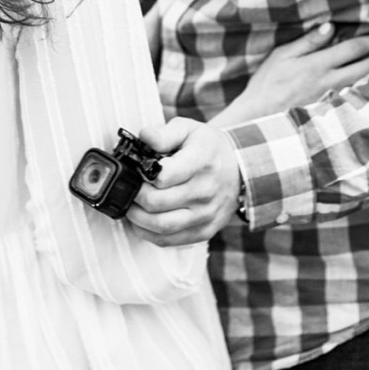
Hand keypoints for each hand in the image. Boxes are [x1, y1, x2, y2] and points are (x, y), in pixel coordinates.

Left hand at [125, 116, 241, 245]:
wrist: (240, 169)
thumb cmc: (208, 148)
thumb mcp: (188, 129)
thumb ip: (164, 133)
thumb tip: (144, 137)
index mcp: (201, 162)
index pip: (165, 176)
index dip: (143, 174)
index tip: (137, 170)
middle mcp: (205, 191)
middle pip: (157, 202)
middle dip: (135, 195)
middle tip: (129, 187)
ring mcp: (206, 214)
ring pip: (162, 226)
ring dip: (137, 218)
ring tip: (131, 205)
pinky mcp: (205, 231)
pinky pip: (171, 240)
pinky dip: (149, 234)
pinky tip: (142, 222)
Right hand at [215, 23, 368, 127]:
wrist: (259, 116)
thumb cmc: (267, 84)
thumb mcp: (281, 56)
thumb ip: (307, 42)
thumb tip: (330, 26)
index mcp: (317, 64)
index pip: (355, 48)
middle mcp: (331, 82)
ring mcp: (335, 100)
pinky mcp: (335, 112)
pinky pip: (362, 98)